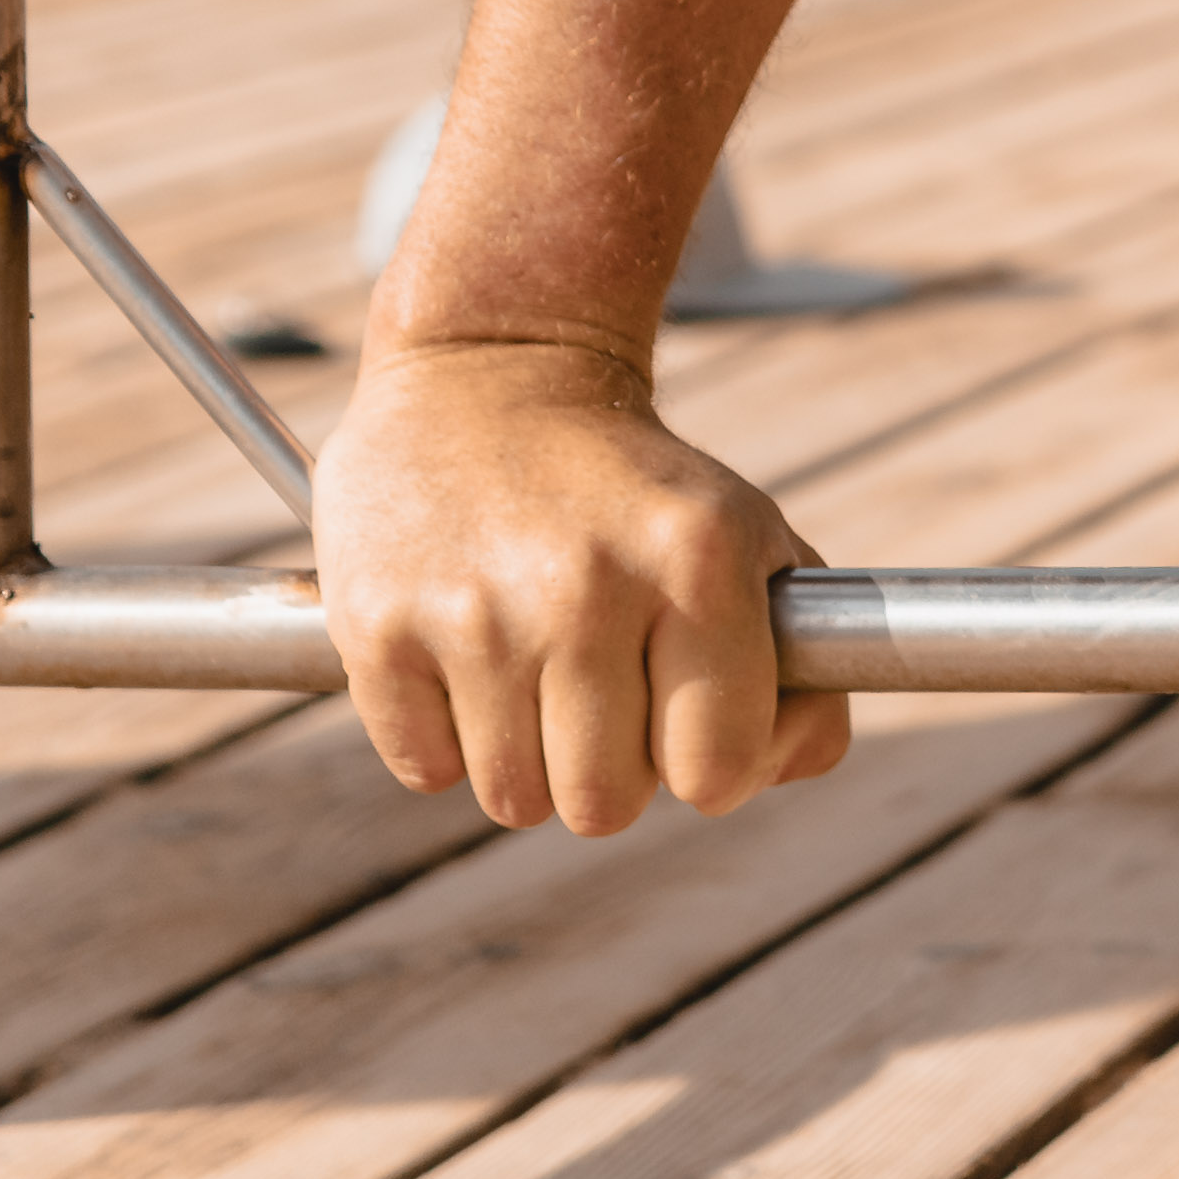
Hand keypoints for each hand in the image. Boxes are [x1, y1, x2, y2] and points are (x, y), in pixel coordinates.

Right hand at [316, 335, 851, 834]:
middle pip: (605, 808)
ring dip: (526, 755)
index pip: (719, 772)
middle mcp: (588, 585)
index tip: (687, 723)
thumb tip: (767, 771)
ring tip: (533, 658)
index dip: (708, 766)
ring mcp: (475, 609)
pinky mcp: (379, 626)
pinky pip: (429, 770)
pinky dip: (446, 736)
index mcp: (697, 559)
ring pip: (514, 799)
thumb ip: (799, 667)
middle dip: (608, 768)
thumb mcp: (751, 538)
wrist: (490, 370)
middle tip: (600, 687)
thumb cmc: (636, 488)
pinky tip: (465, 651)